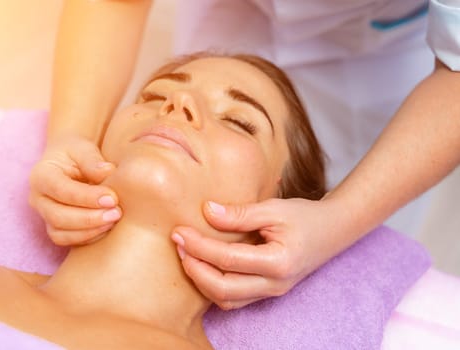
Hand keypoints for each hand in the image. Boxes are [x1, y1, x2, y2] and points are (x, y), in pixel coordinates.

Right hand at [29, 136, 120, 245]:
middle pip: (57, 216)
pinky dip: (89, 237)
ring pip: (60, 234)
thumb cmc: (77, 153)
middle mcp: (38, 199)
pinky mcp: (56, 228)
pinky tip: (108, 227)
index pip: (61, 190)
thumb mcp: (83, 148)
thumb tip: (108, 172)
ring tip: (114, 220)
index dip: (87, 197)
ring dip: (89, 231)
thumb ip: (93, 160)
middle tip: (116, 212)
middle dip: (89, 218)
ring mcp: (44, 216)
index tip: (112, 197)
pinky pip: (68, 240)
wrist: (70, 162)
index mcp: (41, 176)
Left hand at [171, 197, 348, 309]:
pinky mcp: (267, 291)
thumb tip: (206, 212)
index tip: (179, 231)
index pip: (228, 260)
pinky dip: (214, 286)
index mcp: (278, 262)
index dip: (199, 246)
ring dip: (202, 281)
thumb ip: (240, 213)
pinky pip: (234, 298)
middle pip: (223, 289)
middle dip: (194, 268)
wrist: (333, 230)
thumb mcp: (273, 208)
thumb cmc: (305, 216)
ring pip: (227, 299)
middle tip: (178, 245)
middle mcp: (274, 284)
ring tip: (187, 255)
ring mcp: (272, 291)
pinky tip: (203, 266)